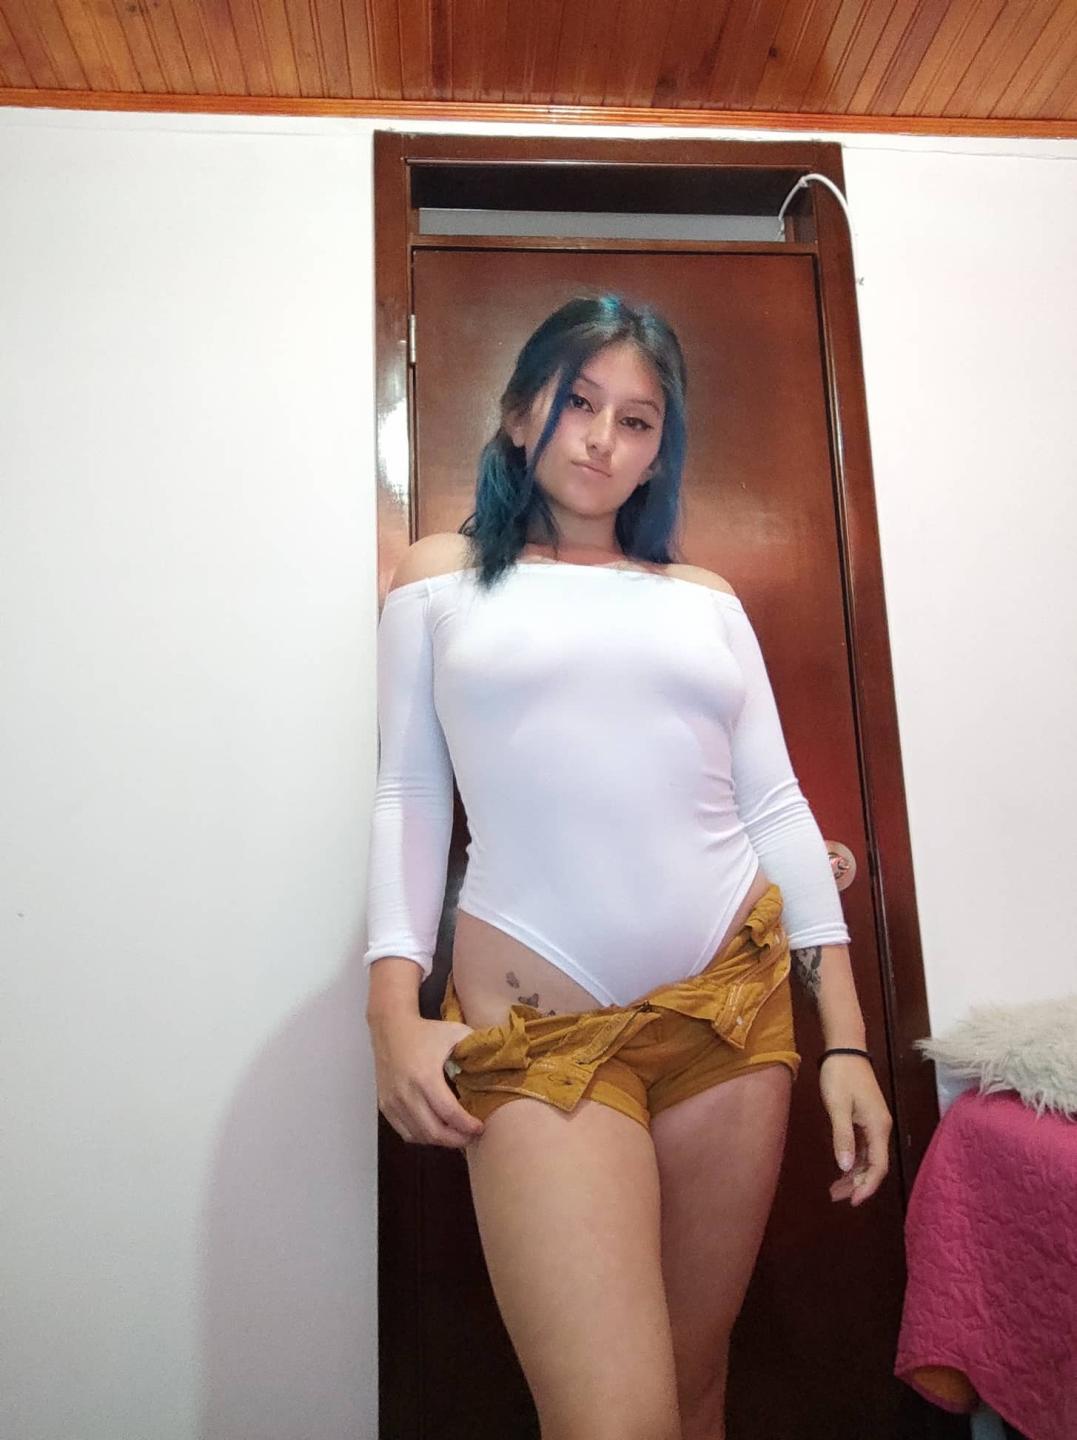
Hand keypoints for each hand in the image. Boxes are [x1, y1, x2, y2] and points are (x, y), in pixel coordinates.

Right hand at [367, 1013, 484, 1148]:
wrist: (390, 1028)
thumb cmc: (426, 1032)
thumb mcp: (455, 1032)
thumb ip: (476, 1047)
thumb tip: (499, 1061)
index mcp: (425, 1077)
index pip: (448, 1113)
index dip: (466, 1126)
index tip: (480, 1127)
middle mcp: (406, 1093)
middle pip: (433, 1131)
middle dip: (456, 1139)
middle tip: (472, 1136)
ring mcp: (393, 1102)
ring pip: (419, 1136)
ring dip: (440, 1141)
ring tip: (457, 1135)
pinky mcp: (385, 1106)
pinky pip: (405, 1132)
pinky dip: (422, 1137)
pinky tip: (436, 1131)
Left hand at [819, 1054, 892, 1206]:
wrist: (845, 1049)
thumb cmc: (840, 1076)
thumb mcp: (837, 1106)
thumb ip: (843, 1137)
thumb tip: (846, 1167)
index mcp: (878, 1127)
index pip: (878, 1166)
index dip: (867, 1186)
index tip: (852, 1202)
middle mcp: (881, 1128)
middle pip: (875, 1165)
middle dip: (858, 1184)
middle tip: (836, 1197)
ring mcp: (875, 1123)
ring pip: (869, 1157)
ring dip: (855, 1174)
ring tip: (836, 1189)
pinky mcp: (867, 1118)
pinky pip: (864, 1147)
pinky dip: (854, 1160)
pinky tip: (842, 1169)